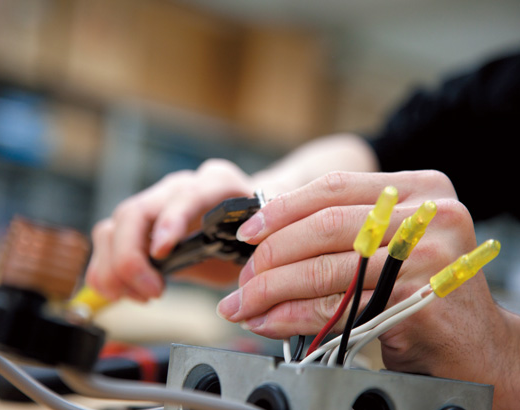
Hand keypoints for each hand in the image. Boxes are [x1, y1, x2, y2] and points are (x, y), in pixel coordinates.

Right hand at [85, 159, 255, 300]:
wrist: (247, 221)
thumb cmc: (256, 229)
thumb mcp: (264, 237)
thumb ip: (257, 245)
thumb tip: (246, 267)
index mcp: (216, 183)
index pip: (187, 194)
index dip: (170, 221)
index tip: (162, 252)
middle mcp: (178, 187)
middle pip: (136, 211)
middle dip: (132, 257)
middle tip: (152, 292)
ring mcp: (154, 203)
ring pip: (113, 226)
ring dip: (114, 267)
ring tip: (140, 296)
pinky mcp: (137, 225)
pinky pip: (106, 241)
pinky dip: (104, 271)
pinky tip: (122, 292)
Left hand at [216, 170, 518, 402]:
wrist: (477, 345)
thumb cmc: (425, 290)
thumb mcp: (392, 243)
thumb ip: (345, 230)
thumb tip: (267, 238)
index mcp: (420, 190)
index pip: (334, 187)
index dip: (282, 208)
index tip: (248, 231)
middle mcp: (429, 216)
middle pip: (324, 225)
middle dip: (271, 254)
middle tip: (244, 277)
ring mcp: (427, 258)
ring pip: (324, 268)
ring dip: (272, 288)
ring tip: (244, 303)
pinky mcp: (417, 302)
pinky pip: (336, 307)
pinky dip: (294, 316)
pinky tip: (270, 321)